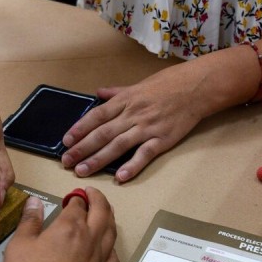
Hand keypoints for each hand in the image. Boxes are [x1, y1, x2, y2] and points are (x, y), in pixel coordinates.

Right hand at [1, 187, 119, 261]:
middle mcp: (90, 240)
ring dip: (109, 217)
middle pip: (102, 212)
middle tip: (91, 193)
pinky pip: (113, 257)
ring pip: (112, 232)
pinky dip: (112, 247)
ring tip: (103, 212)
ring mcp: (98, 261)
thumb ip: (30, 220)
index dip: (76, 197)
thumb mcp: (20, 245)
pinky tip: (106, 247)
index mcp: (70, 228)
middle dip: (98, 199)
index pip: (78, 204)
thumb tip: (35, 202)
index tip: (71, 195)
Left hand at [60, 61, 213, 182]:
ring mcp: (147, 128)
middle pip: (102, 133)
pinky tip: (120, 178)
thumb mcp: (138, 84)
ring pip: (118, 146)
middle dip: (82, 148)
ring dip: (98, 159)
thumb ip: (117, 92)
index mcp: (125, 101)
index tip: (65, 141)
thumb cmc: (168, 84)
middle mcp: (132, 115)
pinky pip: (144, 154)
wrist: (196, 87)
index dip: (79, 129)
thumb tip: (98, 93)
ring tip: (82, 171)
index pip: (96, 116)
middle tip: (66, 162)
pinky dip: (132, 166)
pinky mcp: (162, 140)